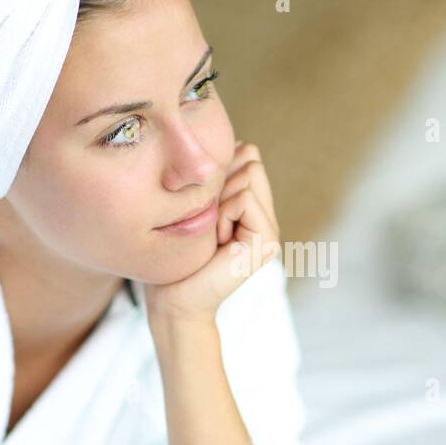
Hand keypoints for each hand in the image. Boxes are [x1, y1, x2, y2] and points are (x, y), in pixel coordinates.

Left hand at [142, 140, 281, 323]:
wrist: (174, 301)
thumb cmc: (173, 254)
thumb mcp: (192, 205)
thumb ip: (214, 178)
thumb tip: (233, 143)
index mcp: (251, 205)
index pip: (246, 153)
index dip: (217, 170)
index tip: (201, 207)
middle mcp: (266, 215)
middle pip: (250, 158)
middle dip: (219, 182)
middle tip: (207, 222)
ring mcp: (271, 229)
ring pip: (248, 174)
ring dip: (219, 200)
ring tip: (212, 234)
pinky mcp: (269, 241)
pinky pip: (244, 198)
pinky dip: (223, 215)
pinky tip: (217, 243)